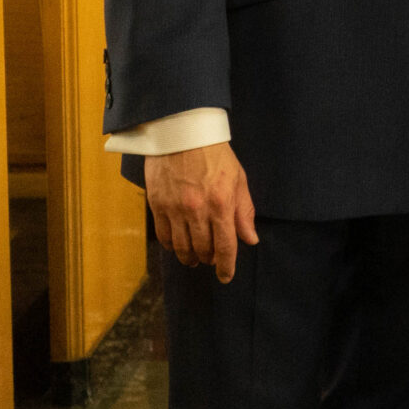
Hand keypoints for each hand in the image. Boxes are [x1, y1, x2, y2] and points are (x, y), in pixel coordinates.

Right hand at [145, 142, 259, 283]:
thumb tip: (250, 239)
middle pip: (202, 250)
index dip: (226, 267)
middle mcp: (198, 210)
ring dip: (189, 257)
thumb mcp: (238, 179)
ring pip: (182, 248)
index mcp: (221, 204)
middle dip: (208, 260)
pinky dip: (171, 246)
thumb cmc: (215, 154)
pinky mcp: (157, 204)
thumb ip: (244, 211)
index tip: (226, 276)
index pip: (226, 246)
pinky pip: (164, 236)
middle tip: (210, 260)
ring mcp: (175, 209)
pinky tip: (177, 245)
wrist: (183, 132)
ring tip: (194, 258)